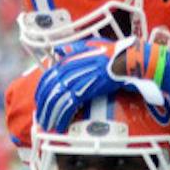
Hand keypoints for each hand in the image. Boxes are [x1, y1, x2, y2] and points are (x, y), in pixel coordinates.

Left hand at [33, 39, 164, 131]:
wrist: (129, 59)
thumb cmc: (115, 52)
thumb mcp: (91, 44)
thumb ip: (75, 49)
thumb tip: (60, 50)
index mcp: (69, 59)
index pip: (48, 76)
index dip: (42, 90)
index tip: (40, 101)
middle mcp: (69, 68)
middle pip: (49, 89)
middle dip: (43, 105)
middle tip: (41, 118)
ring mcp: (77, 79)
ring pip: (56, 99)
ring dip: (50, 114)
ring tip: (47, 124)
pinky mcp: (86, 90)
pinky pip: (68, 106)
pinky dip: (62, 117)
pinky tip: (59, 125)